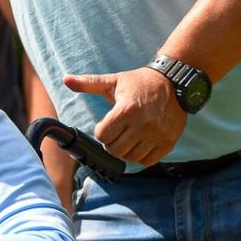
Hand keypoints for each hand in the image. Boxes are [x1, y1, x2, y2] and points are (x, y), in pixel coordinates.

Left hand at [64, 66, 186, 165]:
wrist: (174, 84)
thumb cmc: (139, 83)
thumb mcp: (113, 81)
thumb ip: (89, 83)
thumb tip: (65, 79)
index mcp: (127, 109)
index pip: (103, 135)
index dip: (101, 131)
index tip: (106, 125)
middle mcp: (143, 124)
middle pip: (115, 150)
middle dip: (111, 143)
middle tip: (116, 134)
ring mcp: (156, 135)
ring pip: (131, 158)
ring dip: (125, 151)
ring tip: (127, 138)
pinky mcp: (168, 142)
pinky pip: (148, 161)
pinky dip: (141, 157)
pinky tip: (139, 144)